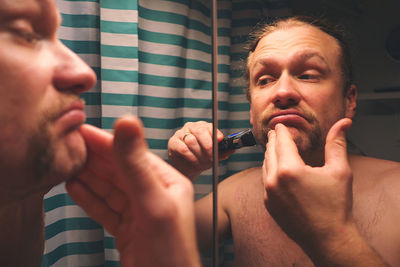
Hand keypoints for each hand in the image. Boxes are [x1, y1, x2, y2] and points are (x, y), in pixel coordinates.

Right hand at [66, 116, 199, 266]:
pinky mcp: (128, 230)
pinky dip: (90, 198)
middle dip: (95, 158)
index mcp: (168, 182)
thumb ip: (136, 165)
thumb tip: (127, 122)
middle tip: (70, 146)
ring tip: (69, 165)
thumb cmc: (170, 253)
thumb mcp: (152, 204)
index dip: (106, 142)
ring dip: (89, 177)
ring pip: (110, 189)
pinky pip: (106, 209)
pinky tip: (75, 188)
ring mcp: (140, 213)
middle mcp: (155, 194)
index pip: (132, 155)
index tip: (83, 131)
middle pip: (119, 170)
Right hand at [168, 121, 233, 179]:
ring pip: (191, 140)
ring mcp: (181, 133)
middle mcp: (191, 127)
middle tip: (212, 156)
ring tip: (203, 163)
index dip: (215, 134)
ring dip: (199, 154)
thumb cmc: (201, 158)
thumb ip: (222, 152)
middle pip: (200, 131)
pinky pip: (183, 148)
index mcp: (203, 127)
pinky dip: (191, 157)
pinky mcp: (173, 142)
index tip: (220, 141)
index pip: (209, 126)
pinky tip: (195, 162)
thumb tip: (232, 149)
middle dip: (208, 145)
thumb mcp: (214, 156)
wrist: (187, 168)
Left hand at [263, 118, 354, 260]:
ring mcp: (268, 194)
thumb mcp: (339, 171)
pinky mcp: (268, 205)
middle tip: (274, 132)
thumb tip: (343, 123)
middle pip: (270, 152)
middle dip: (273, 140)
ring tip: (273, 148)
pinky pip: (265, 182)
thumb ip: (336, 144)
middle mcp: (274, 181)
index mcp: (289, 170)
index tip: (279, 124)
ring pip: (265, 167)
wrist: (329, 239)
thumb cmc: (336, 206)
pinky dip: (268, 171)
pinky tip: (273, 169)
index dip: (281, 131)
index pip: (282, 142)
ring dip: (269, 155)